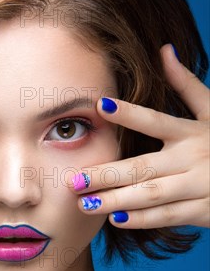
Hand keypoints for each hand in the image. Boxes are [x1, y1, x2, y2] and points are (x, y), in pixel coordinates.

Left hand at [70, 43, 209, 228]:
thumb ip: (187, 85)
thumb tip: (164, 51)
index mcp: (192, 132)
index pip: (156, 120)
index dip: (129, 112)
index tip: (100, 104)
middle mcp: (194, 158)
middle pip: (143, 166)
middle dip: (107, 174)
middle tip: (74, 180)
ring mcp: (199, 186)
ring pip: (151, 194)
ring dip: (117, 200)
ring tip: (85, 204)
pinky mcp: (203, 210)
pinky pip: (168, 215)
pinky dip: (142, 219)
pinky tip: (116, 219)